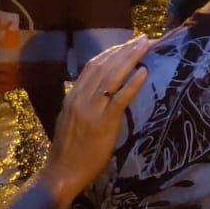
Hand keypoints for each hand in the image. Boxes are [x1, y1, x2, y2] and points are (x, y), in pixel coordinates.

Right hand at [35, 35, 151, 204]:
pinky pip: (120, 98)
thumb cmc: (70, 147)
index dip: (112, 52)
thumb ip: (83, 100)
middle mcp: (80, 98)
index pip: (92, 65)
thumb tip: (103, 86)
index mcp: (72, 95)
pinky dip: (132, 83)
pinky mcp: (104, 122)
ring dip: (131, 58)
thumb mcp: (71, 117)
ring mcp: (91, 109)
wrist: (63, 171)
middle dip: (125, 50)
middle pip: (104, 65)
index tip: (128, 43)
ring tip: (146, 46)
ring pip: (112, 76)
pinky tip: (144, 72)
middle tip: (143, 38)